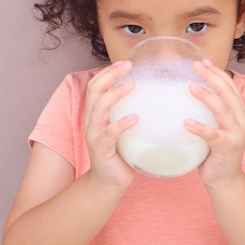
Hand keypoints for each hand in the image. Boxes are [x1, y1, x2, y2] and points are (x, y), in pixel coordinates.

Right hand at [84, 61, 136, 191]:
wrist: (108, 182)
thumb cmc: (119, 153)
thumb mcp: (122, 129)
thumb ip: (129, 112)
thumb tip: (154, 97)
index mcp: (96, 114)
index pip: (95, 85)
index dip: (107, 72)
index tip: (124, 62)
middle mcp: (91, 120)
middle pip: (94, 90)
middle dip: (110, 75)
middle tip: (128, 66)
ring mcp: (94, 134)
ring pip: (99, 108)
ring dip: (115, 94)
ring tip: (131, 85)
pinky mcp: (101, 148)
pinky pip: (109, 133)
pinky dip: (121, 124)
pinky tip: (135, 118)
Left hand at [185, 58, 244, 188]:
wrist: (225, 179)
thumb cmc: (215, 151)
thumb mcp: (214, 127)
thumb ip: (207, 113)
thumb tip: (184, 94)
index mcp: (238, 113)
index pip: (230, 86)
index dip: (218, 72)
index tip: (203, 61)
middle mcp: (241, 120)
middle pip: (228, 93)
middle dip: (213, 77)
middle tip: (196, 65)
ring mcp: (236, 134)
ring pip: (222, 110)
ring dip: (207, 97)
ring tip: (191, 86)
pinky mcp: (227, 148)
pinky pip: (213, 135)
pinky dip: (201, 128)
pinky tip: (187, 122)